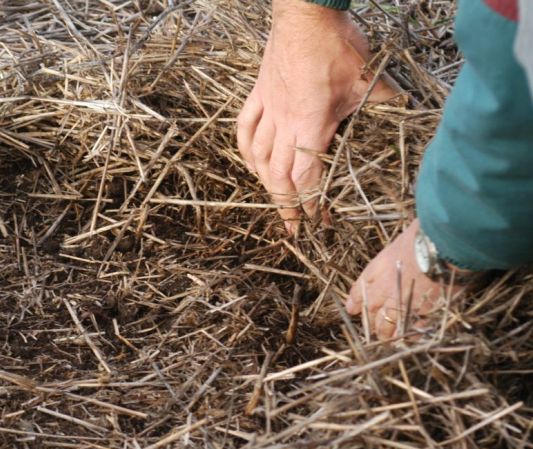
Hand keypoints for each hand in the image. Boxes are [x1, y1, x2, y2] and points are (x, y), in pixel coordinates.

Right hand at [237, 0, 399, 233]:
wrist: (306, 13)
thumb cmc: (337, 44)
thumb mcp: (366, 76)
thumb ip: (382, 99)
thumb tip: (404, 108)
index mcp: (311, 125)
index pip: (306, 176)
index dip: (310, 202)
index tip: (317, 220)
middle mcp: (285, 124)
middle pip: (277, 176)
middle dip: (285, 205)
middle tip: (293, 226)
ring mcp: (268, 109)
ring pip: (258, 157)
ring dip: (264, 183)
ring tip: (274, 199)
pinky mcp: (259, 95)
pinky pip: (244, 128)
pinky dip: (245, 150)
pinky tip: (250, 163)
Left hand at [345, 220, 452, 338]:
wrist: (443, 247)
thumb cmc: (426, 235)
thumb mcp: (405, 239)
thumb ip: (401, 252)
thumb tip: (406, 250)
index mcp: (378, 268)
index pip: (360, 289)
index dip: (355, 300)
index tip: (352, 308)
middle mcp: (384, 288)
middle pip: (371, 310)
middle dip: (370, 321)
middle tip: (372, 329)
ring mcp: (401, 302)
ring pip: (386, 324)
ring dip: (385, 332)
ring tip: (386, 338)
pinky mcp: (420, 312)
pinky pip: (410, 328)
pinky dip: (409, 333)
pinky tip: (409, 338)